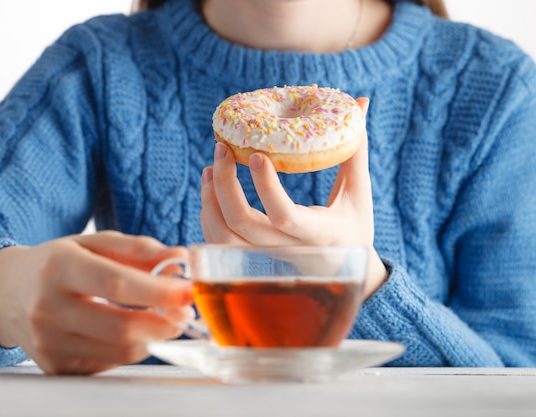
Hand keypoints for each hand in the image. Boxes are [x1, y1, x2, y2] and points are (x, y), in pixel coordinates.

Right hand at [0, 231, 192, 374]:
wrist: (5, 294)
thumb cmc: (58, 263)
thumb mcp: (93, 243)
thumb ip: (139, 249)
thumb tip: (181, 258)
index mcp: (57, 267)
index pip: (116, 284)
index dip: (159, 291)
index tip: (189, 291)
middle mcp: (47, 308)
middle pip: (121, 327)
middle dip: (164, 322)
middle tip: (183, 312)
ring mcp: (48, 343)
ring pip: (121, 351)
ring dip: (153, 337)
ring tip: (162, 320)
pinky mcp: (55, 367)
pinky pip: (110, 363)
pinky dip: (130, 348)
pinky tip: (130, 331)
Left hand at [200, 98, 386, 296]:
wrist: (341, 274)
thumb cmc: (353, 227)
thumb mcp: (359, 193)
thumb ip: (355, 150)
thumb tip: (361, 103)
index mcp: (319, 235)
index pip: (284, 216)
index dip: (266, 186)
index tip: (255, 154)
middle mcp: (288, 251)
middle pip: (243, 224)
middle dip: (225, 184)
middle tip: (222, 149)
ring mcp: (266, 259)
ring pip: (223, 238)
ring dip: (210, 201)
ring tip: (209, 169)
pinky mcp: (250, 260)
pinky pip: (218, 244)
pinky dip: (209, 217)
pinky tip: (211, 191)